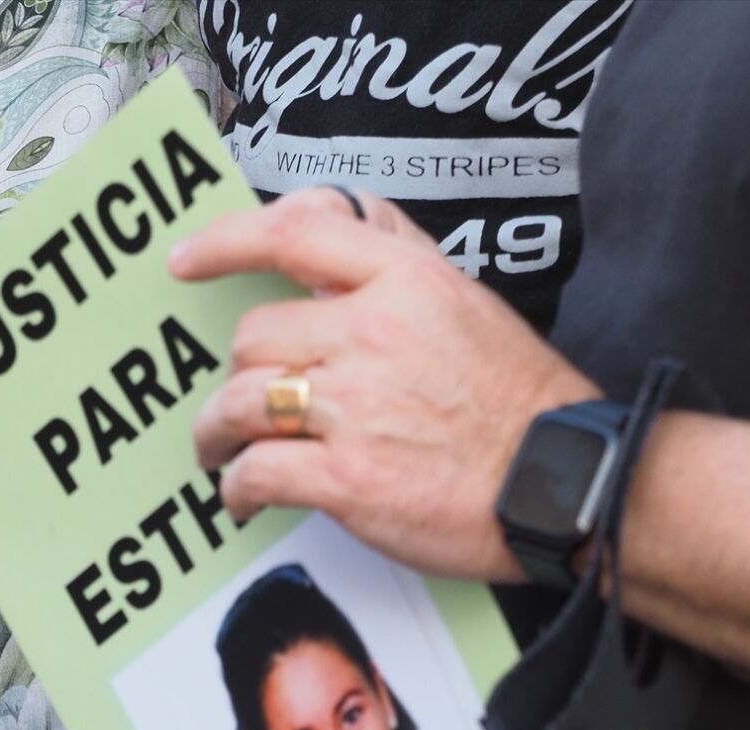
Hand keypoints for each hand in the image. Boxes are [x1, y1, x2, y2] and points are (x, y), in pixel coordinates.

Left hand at [168, 188, 600, 581]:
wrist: (564, 484)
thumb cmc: (520, 401)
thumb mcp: (467, 301)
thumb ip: (398, 257)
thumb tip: (347, 212)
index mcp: (405, 282)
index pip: (294, 233)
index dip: (225, 242)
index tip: (184, 259)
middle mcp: (373, 334)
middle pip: (253, 337)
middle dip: (239, 374)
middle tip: (241, 403)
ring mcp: (356, 408)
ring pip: (239, 403)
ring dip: (217, 432)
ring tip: (221, 451)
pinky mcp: (346, 478)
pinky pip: (255, 471)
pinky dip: (238, 487)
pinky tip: (245, 496)